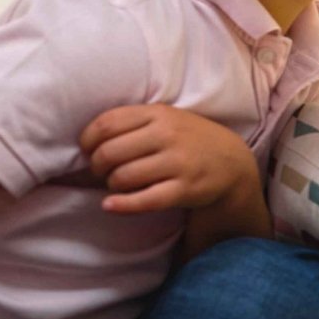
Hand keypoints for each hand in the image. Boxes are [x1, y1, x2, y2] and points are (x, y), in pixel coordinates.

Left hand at [81, 106, 269, 259]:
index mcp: (159, 113)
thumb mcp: (166, 118)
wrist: (232, 162)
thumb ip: (132, 122)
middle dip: (97, 166)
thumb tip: (86, 142)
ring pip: (123, 177)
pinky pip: (144, 200)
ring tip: (118, 184)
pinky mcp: (186, 189)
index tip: (88, 150)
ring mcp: (179, 162)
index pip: (106, 124)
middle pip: (109, 153)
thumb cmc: (188, 139)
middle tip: (102, 171)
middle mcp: (169, 135)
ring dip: (112, 185)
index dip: (88, 140)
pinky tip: (110, 205)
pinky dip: (121, 205)